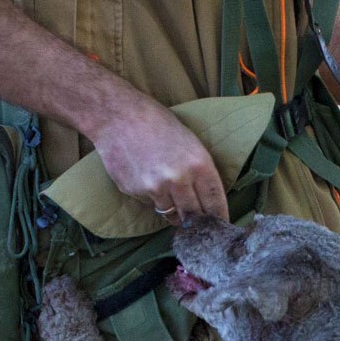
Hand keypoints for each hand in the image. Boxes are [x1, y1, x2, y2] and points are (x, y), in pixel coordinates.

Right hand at [91, 90, 228, 223]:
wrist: (118, 115)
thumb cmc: (157, 122)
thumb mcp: (190, 142)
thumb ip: (199, 171)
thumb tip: (205, 199)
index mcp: (198, 164)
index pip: (215, 202)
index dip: (220, 217)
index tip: (221, 225)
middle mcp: (178, 180)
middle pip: (194, 215)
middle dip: (198, 221)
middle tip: (200, 224)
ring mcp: (154, 188)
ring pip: (172, 214)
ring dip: (175, 213)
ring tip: (173, 199)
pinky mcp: (135, 192)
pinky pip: (150, 204)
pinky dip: (153, 199)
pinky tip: (147, 179)